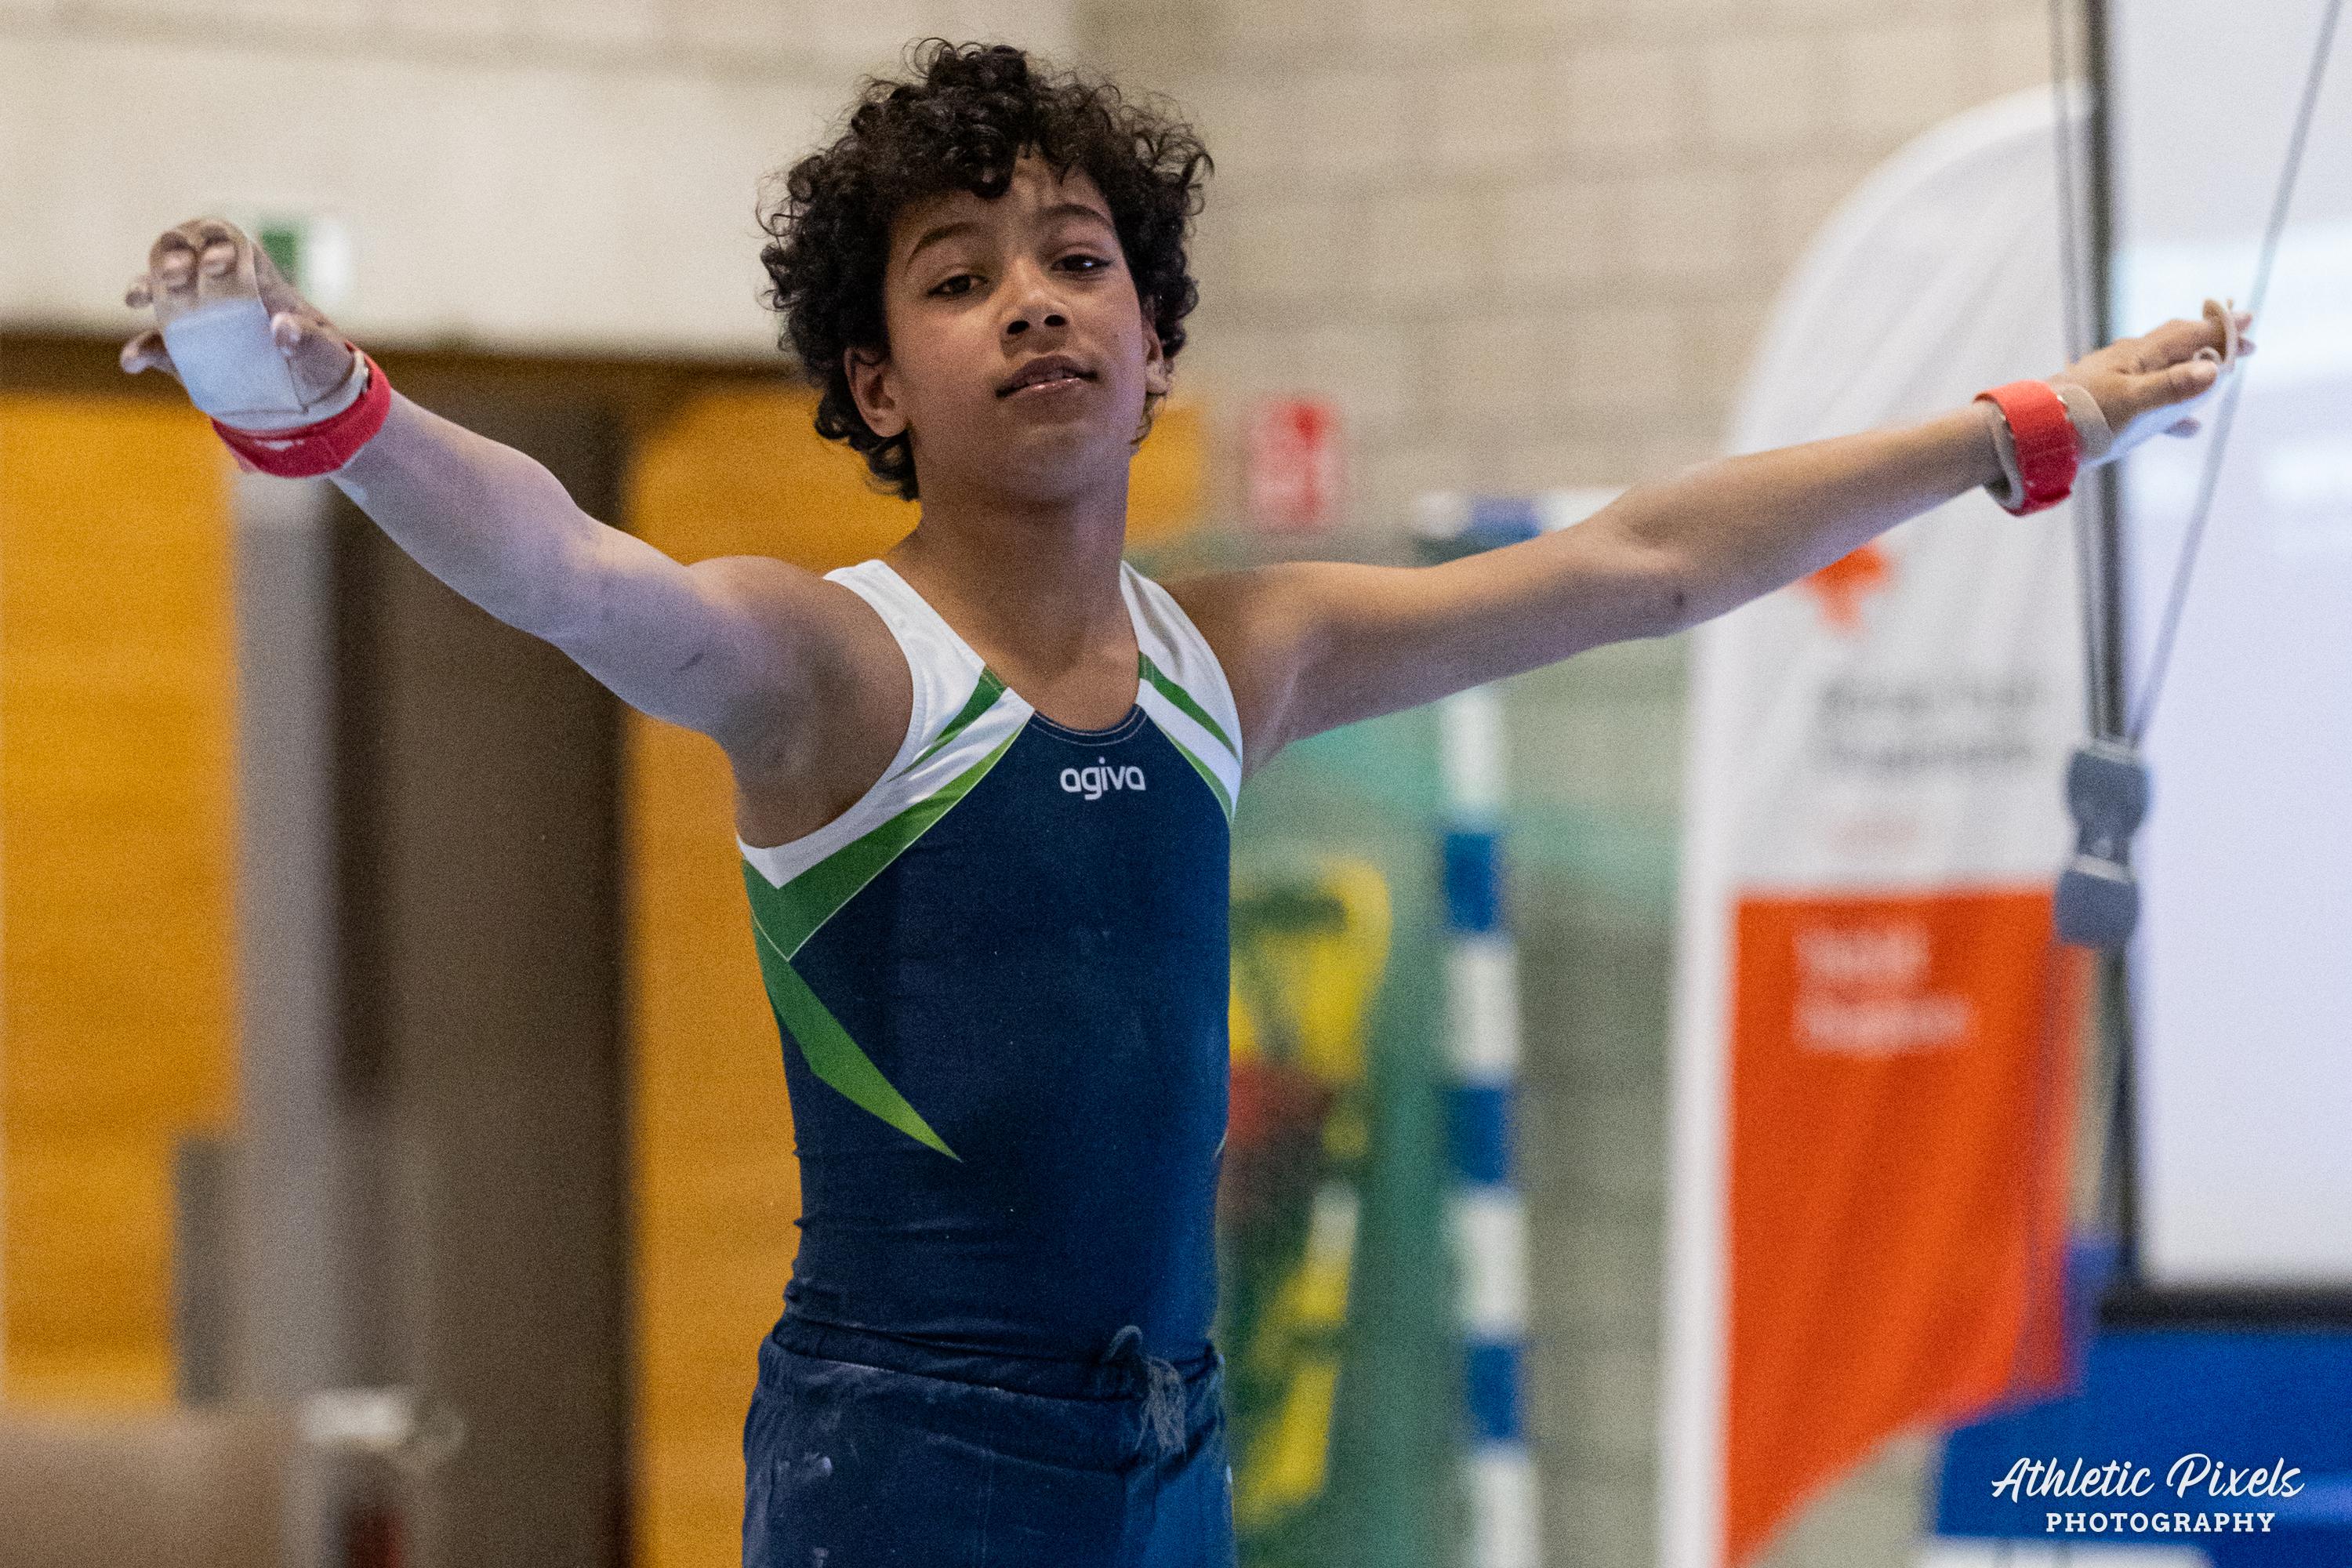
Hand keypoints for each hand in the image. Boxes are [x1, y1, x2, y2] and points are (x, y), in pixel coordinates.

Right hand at [121, 218, 358, 415]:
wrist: (312, 404)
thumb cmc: (321, 364)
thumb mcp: (324, 353)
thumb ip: (307, 340)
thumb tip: (282, 328)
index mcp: (257, 281)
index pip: (228, 243)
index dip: (216, 242)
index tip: (216, 262)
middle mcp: (220, 292)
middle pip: (185, 255)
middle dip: (172, 256)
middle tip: (173, 275)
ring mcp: (199, 321)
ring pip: (161, 292)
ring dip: (144, 286)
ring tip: (137, 298)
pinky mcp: (186, 356)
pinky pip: (155, 348)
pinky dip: (141, 351)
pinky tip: (133, 361)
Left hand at [2058, 303, 2256, 458]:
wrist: (2030, 436)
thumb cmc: (2078, 417)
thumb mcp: (2130, 403)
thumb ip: (2171, 387)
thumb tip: (2214, 369)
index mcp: (2136, 356)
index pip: (2186, 333)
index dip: (2219, 327)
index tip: (2249, 321)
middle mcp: (2127, 363)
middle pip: (2177, 346)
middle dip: (2212, 344)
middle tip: (2245, 347)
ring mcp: (2115, 383)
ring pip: (2164, 372)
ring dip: (2195, 374)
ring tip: (2220, 379)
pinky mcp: (2106, 407)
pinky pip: (2149, 404)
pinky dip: (2173, 411)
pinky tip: (2188, 428)